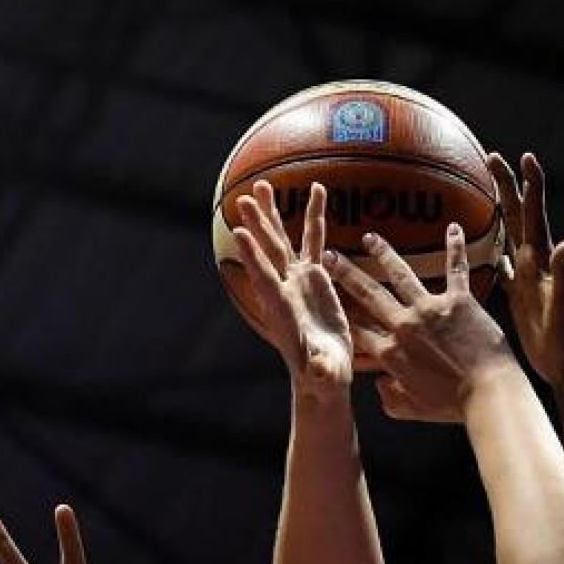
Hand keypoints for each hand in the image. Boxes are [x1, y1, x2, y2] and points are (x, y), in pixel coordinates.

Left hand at [231, 180, 352, 397]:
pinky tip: (317, 190)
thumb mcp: (324, 376)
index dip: (253, 256)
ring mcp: (298, 280)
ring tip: (262, 185)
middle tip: (243, 198)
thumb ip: (321, 371)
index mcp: (283, 310)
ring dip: (273, 214)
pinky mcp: (315, 277)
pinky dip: (315, 216)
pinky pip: (314, 240)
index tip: (239, 232)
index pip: (265, 278)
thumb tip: (320, 372)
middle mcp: (285, 289)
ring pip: (283, 240)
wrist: (323, 374)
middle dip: (257, 226)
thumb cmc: (322, 378)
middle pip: (268, 252)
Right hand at [323, 224, 515, 421]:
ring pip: (401, 274)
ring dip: (383, 253)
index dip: (342, 313)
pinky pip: (456, 269)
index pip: (358, 329)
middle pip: (368, 294)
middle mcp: (404, 325)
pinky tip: (451, 228)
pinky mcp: (459, 301)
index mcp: (390, 353)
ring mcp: (430, 309)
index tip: (329, 299)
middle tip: (329, 256)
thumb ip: (389, 398)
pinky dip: (454, 248)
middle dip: (345, 273)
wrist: (489, 394)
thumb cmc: (452, 406)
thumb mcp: (411, 409)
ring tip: (370, 238)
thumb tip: (380, 384)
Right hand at [487, 152, 563, 384]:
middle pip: (517, 216)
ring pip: (508, 236)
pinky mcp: (519, 295)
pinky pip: (500, 267)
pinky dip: (489, 253)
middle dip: (506, 186)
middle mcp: (535, 264)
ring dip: (497, 213)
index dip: (531, 186)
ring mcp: (526, 278)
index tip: (524, 157)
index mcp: (542, 262)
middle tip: (492, 157)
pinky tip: (478, 249)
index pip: (534, 216)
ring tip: (482, 192)